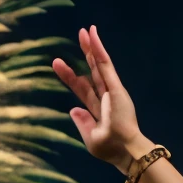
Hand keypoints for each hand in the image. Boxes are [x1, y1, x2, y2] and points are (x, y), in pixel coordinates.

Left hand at [53, 25, 150, 173]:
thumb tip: (73, 109)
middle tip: (78, 36)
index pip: (82, 89)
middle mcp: (105, 97)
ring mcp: (112, 91)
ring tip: (85, 31)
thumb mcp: (91, 139)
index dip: (70, 77)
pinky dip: (99, 50)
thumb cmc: (111, 150)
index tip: (57, 63)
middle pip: (91, 72)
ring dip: (92, 47)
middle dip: (84, 55)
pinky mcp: (116, 87)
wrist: (126, 151)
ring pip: (99, 65)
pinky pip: (105, 65)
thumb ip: (82, 123)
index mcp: (98, 110)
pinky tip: (94, 36)